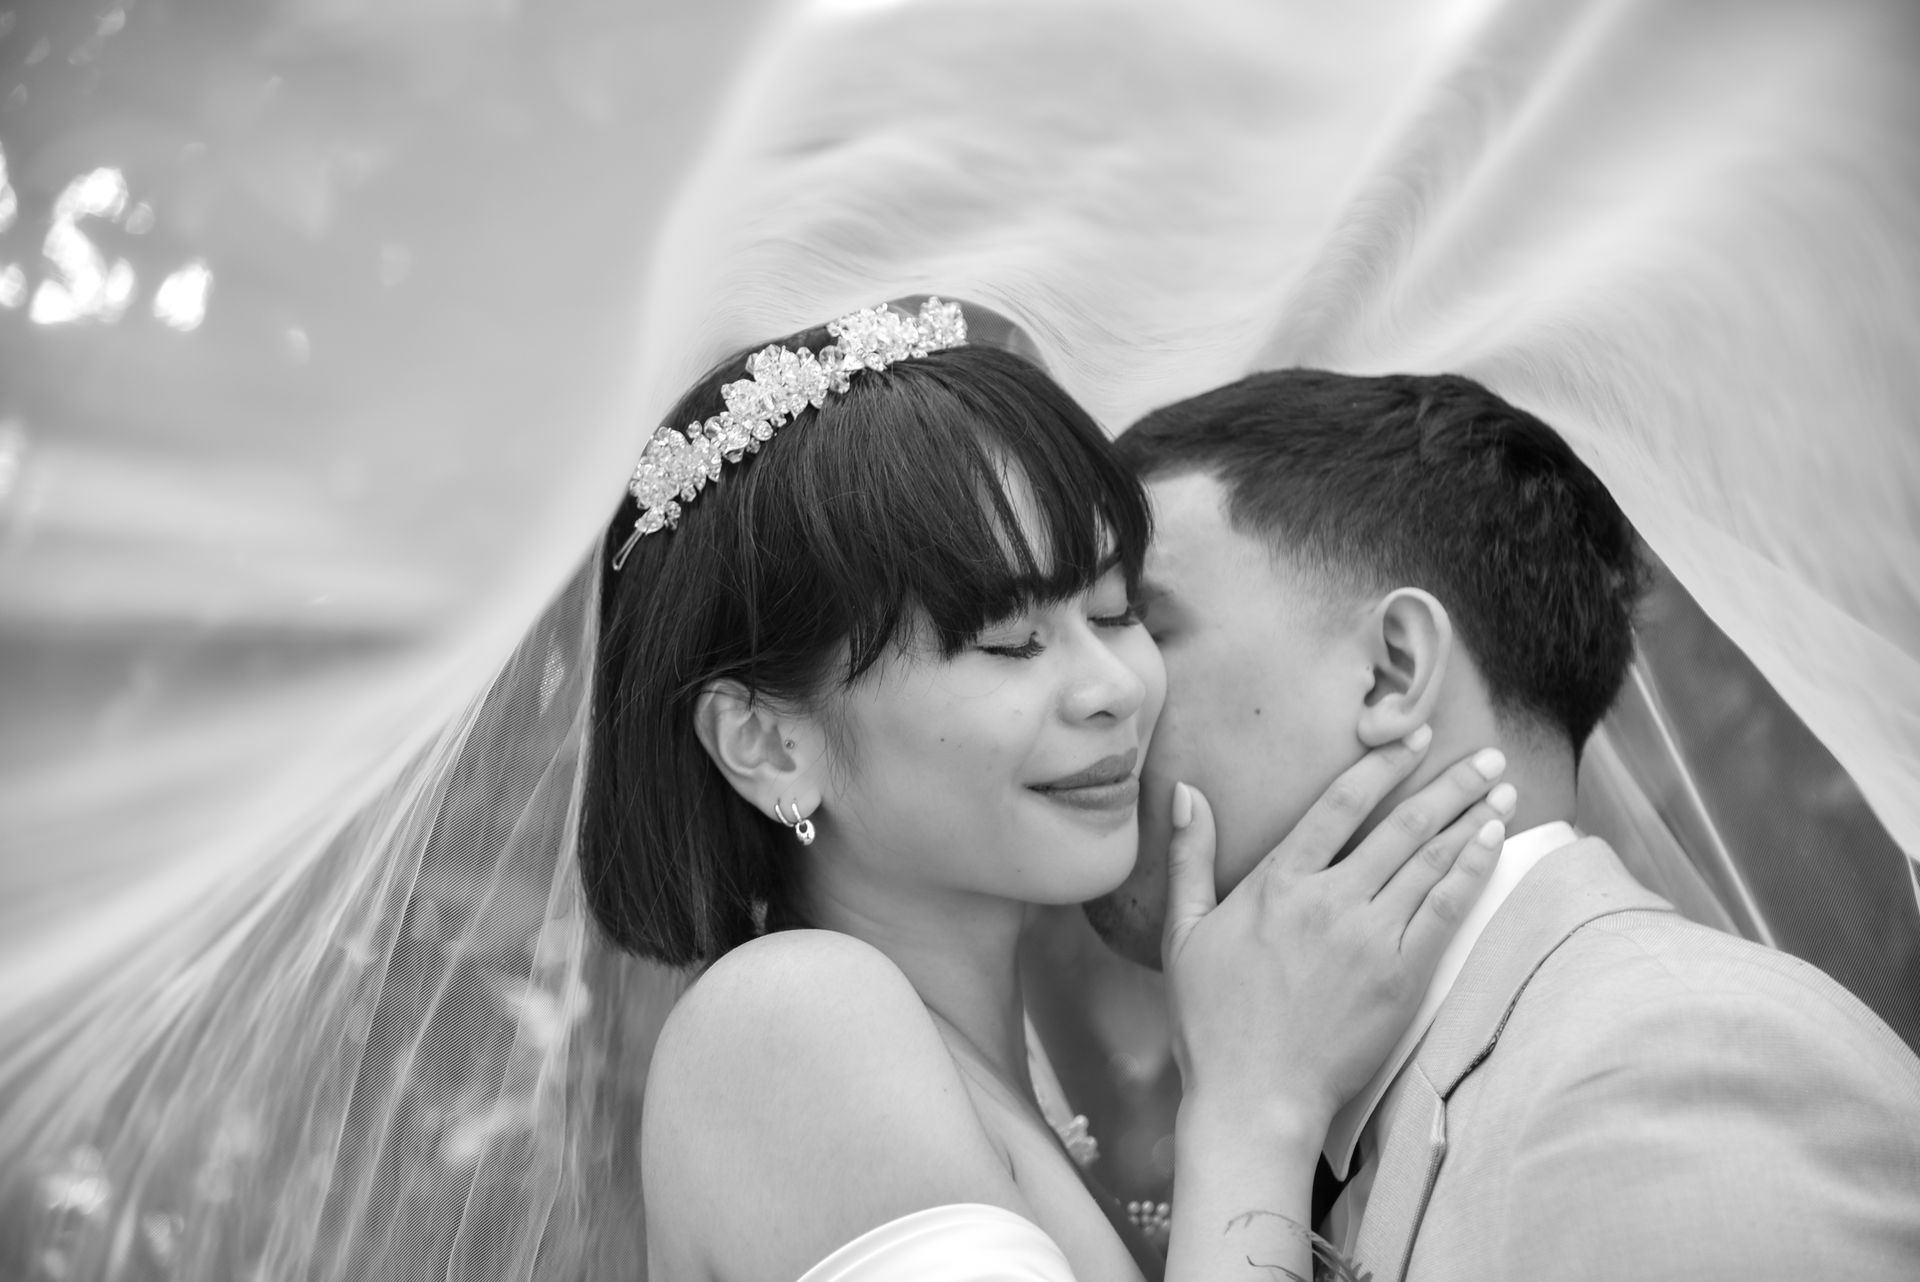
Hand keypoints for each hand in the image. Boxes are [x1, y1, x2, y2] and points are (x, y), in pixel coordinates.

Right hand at [1163, 731, 1512, 1136]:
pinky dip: (1470, 872)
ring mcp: (1369, 938)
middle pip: (1401, 827)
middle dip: (1449, 786)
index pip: (1339, 805)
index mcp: (1277, 884)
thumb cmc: (1212, 1020)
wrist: (1255, 1096)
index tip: (1415, 739)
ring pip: (1429, 863)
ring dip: (1469, 820)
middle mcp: (1329, 901)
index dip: (1382, 766)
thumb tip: (1187, 793)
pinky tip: (1489, 845)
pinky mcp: (1401, 976)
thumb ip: (1190, 857)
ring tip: (1500, 791)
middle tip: (1486, 758)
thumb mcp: (1184, 932)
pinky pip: (1444, 911)